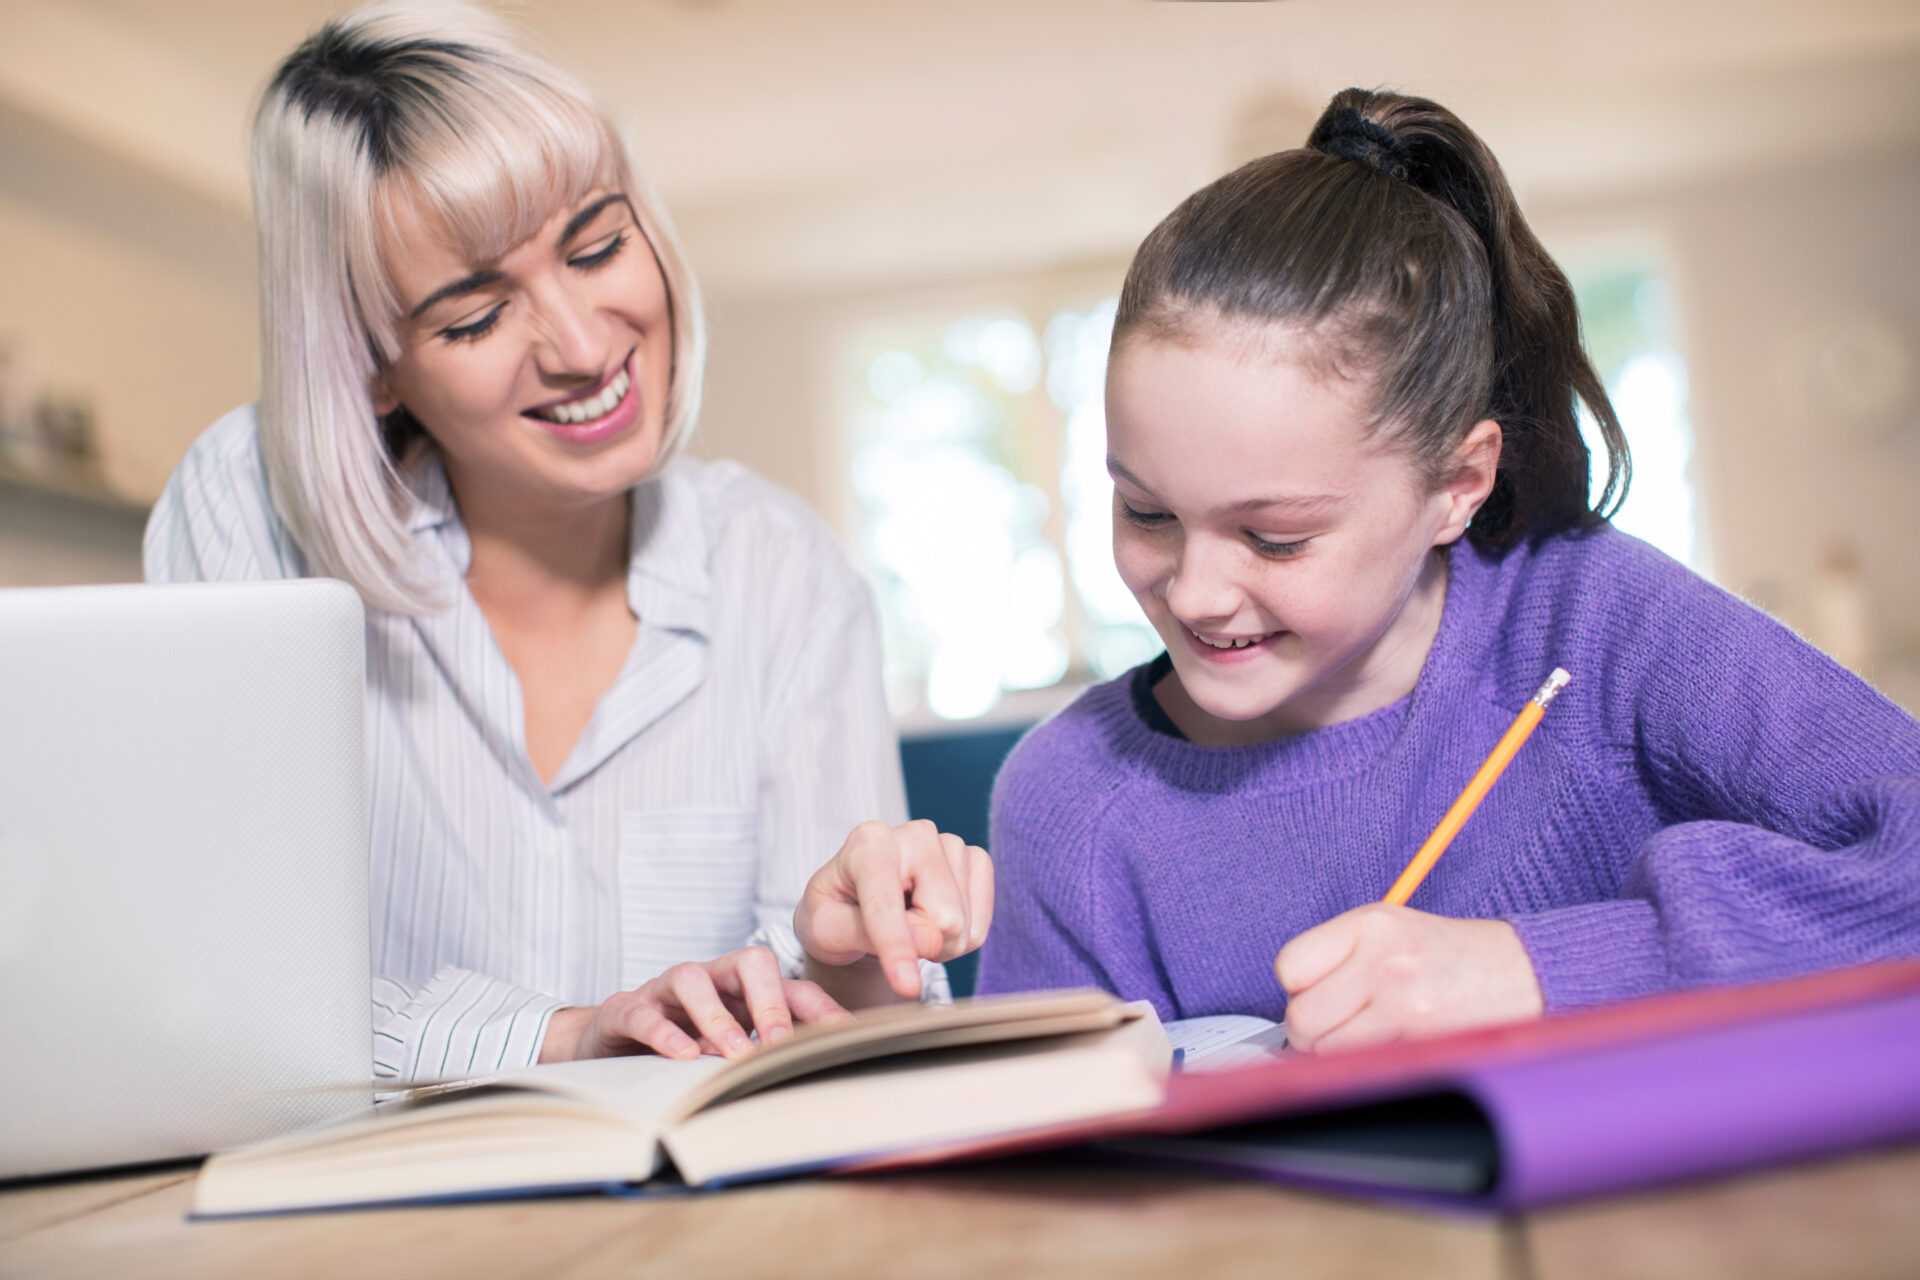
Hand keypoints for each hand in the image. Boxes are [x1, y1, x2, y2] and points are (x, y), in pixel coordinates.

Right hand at [539, 945, 851, 1063]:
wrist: (605, 1046)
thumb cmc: (680, 1048)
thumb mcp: (729, 1055)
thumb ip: (769, 1061)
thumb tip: (822, 1085)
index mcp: (745, 992)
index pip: (793, 988)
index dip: (821, 1010)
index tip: (846, 1038)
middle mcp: (711, 981)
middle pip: (749, 962)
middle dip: (770, 1001)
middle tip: (781, 1043)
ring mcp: (665, 991)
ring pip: (693, 979)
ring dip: (717, 1016)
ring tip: (732, 1053)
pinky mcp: (624, 1008)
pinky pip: (643, 1011)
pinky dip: (664, 1032)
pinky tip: (682, 1056)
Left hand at [796, 819, 993, 999]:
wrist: (856, 902)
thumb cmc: (835, 914)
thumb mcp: (825, 931)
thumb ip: (866, 934)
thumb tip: (931, 939)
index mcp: (868, 842)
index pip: (887, 903)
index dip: (897, 947)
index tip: (906, 986)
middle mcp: (915, 834)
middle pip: (943, 918)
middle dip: (921, 947)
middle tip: (890, 939)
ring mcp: (950, 843)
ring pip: (963, 924)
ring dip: (938, 944)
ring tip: (909, 927)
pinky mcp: (976, 860)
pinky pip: (981, 924)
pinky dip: (959, 938)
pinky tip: (933, 922)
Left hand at [1273, 904, 1543, 1053]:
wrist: (1524, 971)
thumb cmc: (1450, 952)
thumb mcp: (1389, 927)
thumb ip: (1335, 954)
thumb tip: (1289, 998)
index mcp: (1370, 923)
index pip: (1289, 966)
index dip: (1297, 986)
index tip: (1315, 990)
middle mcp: (1383, 960)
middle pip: (1301, 1018)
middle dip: (1311, 1027)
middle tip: (1339, 1019)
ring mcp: (1404, 1005)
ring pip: (1325, 1051)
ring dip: (1337, 1049)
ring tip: (1369, 1029)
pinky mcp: (1422, 1042)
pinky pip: (1362, 1065)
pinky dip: (1366, 1062)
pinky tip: (1390, 1042)